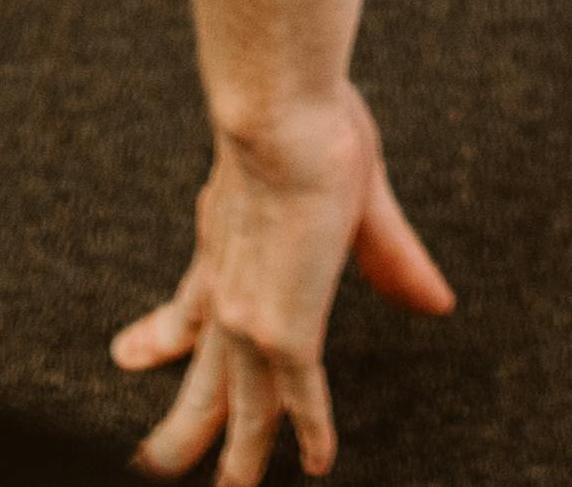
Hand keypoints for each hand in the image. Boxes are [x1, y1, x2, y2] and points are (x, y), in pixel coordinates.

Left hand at [113, 90, 455, 480]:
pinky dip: (309, 433)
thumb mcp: (355, 201)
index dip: (162, 336)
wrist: (283, 120)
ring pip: (236, 408)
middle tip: (148, 462)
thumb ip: (390, 257)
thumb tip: (437, 302)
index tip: (135, 353)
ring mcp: (253, 322)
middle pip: (201, 378)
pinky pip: (295, 403)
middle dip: (179, 428)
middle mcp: (229, 293)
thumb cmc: (312, 128)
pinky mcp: (284, 336)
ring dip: (230, 455)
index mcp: (226, 249)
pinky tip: (319, 461)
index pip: (189, 308)